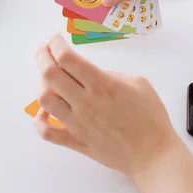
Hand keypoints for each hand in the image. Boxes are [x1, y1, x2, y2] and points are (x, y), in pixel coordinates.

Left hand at [34, 33, 180, 176]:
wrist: (153, 154)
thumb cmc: (151, 118)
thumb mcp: (139, 83)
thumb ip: (112, 74)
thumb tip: (93, 74)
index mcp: (102, 84)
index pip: (67, 58)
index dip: (55, 43)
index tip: (54, 38)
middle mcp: (85, 102)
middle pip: (50, 74)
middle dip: (42, 56)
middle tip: (44, 51)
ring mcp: (78, 124)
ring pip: (44, 99)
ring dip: (40, 84)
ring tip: (47, 79)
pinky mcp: (76, 142)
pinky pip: (47, 132)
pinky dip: (40, 119)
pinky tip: (45, 111)